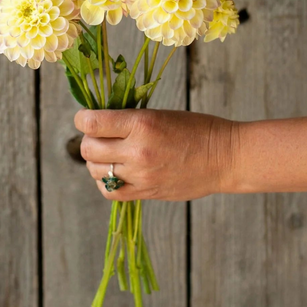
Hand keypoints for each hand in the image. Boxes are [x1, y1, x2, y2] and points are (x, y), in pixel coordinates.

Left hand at [74, 108, 235, 201]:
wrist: (225, 157)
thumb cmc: (197, 129)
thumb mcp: (160, 113)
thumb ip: (129, 120)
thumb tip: (99, 122)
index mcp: (142, 123)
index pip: (92, 123)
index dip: (82, 118)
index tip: (85, 117)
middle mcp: (137, 150)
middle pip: (88, 148)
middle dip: (88, 139)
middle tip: (98, 135)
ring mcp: (141, 175)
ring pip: (95, 170)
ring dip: (95, 160)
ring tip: (107, 153)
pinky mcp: (146, 192)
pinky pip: (110, 192)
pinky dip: (104, 182)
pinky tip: (112, 173)